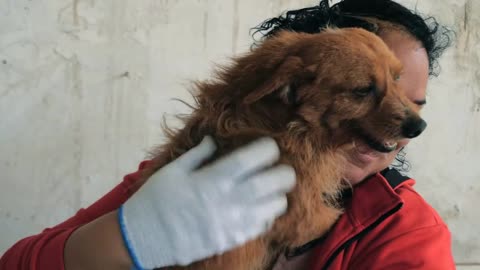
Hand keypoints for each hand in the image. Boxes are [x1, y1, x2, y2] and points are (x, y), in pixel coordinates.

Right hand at [119, 136, 295, 268]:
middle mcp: (231, 199)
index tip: (269, 146)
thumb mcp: (173, 170)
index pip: (254, 158)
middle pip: (274, 181)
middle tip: (280, 167)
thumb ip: (198, 154)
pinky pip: (263, 226)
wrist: (144, 239)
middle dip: (284, 171)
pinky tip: (259, 209)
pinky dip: (268, 215)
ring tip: (270, 189)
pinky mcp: (234, 240)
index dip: (268, 148)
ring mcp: (235, 222)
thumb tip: (214, 139)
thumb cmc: (156, 200)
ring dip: (278, 194)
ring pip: (276, 206)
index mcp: (214, 178)